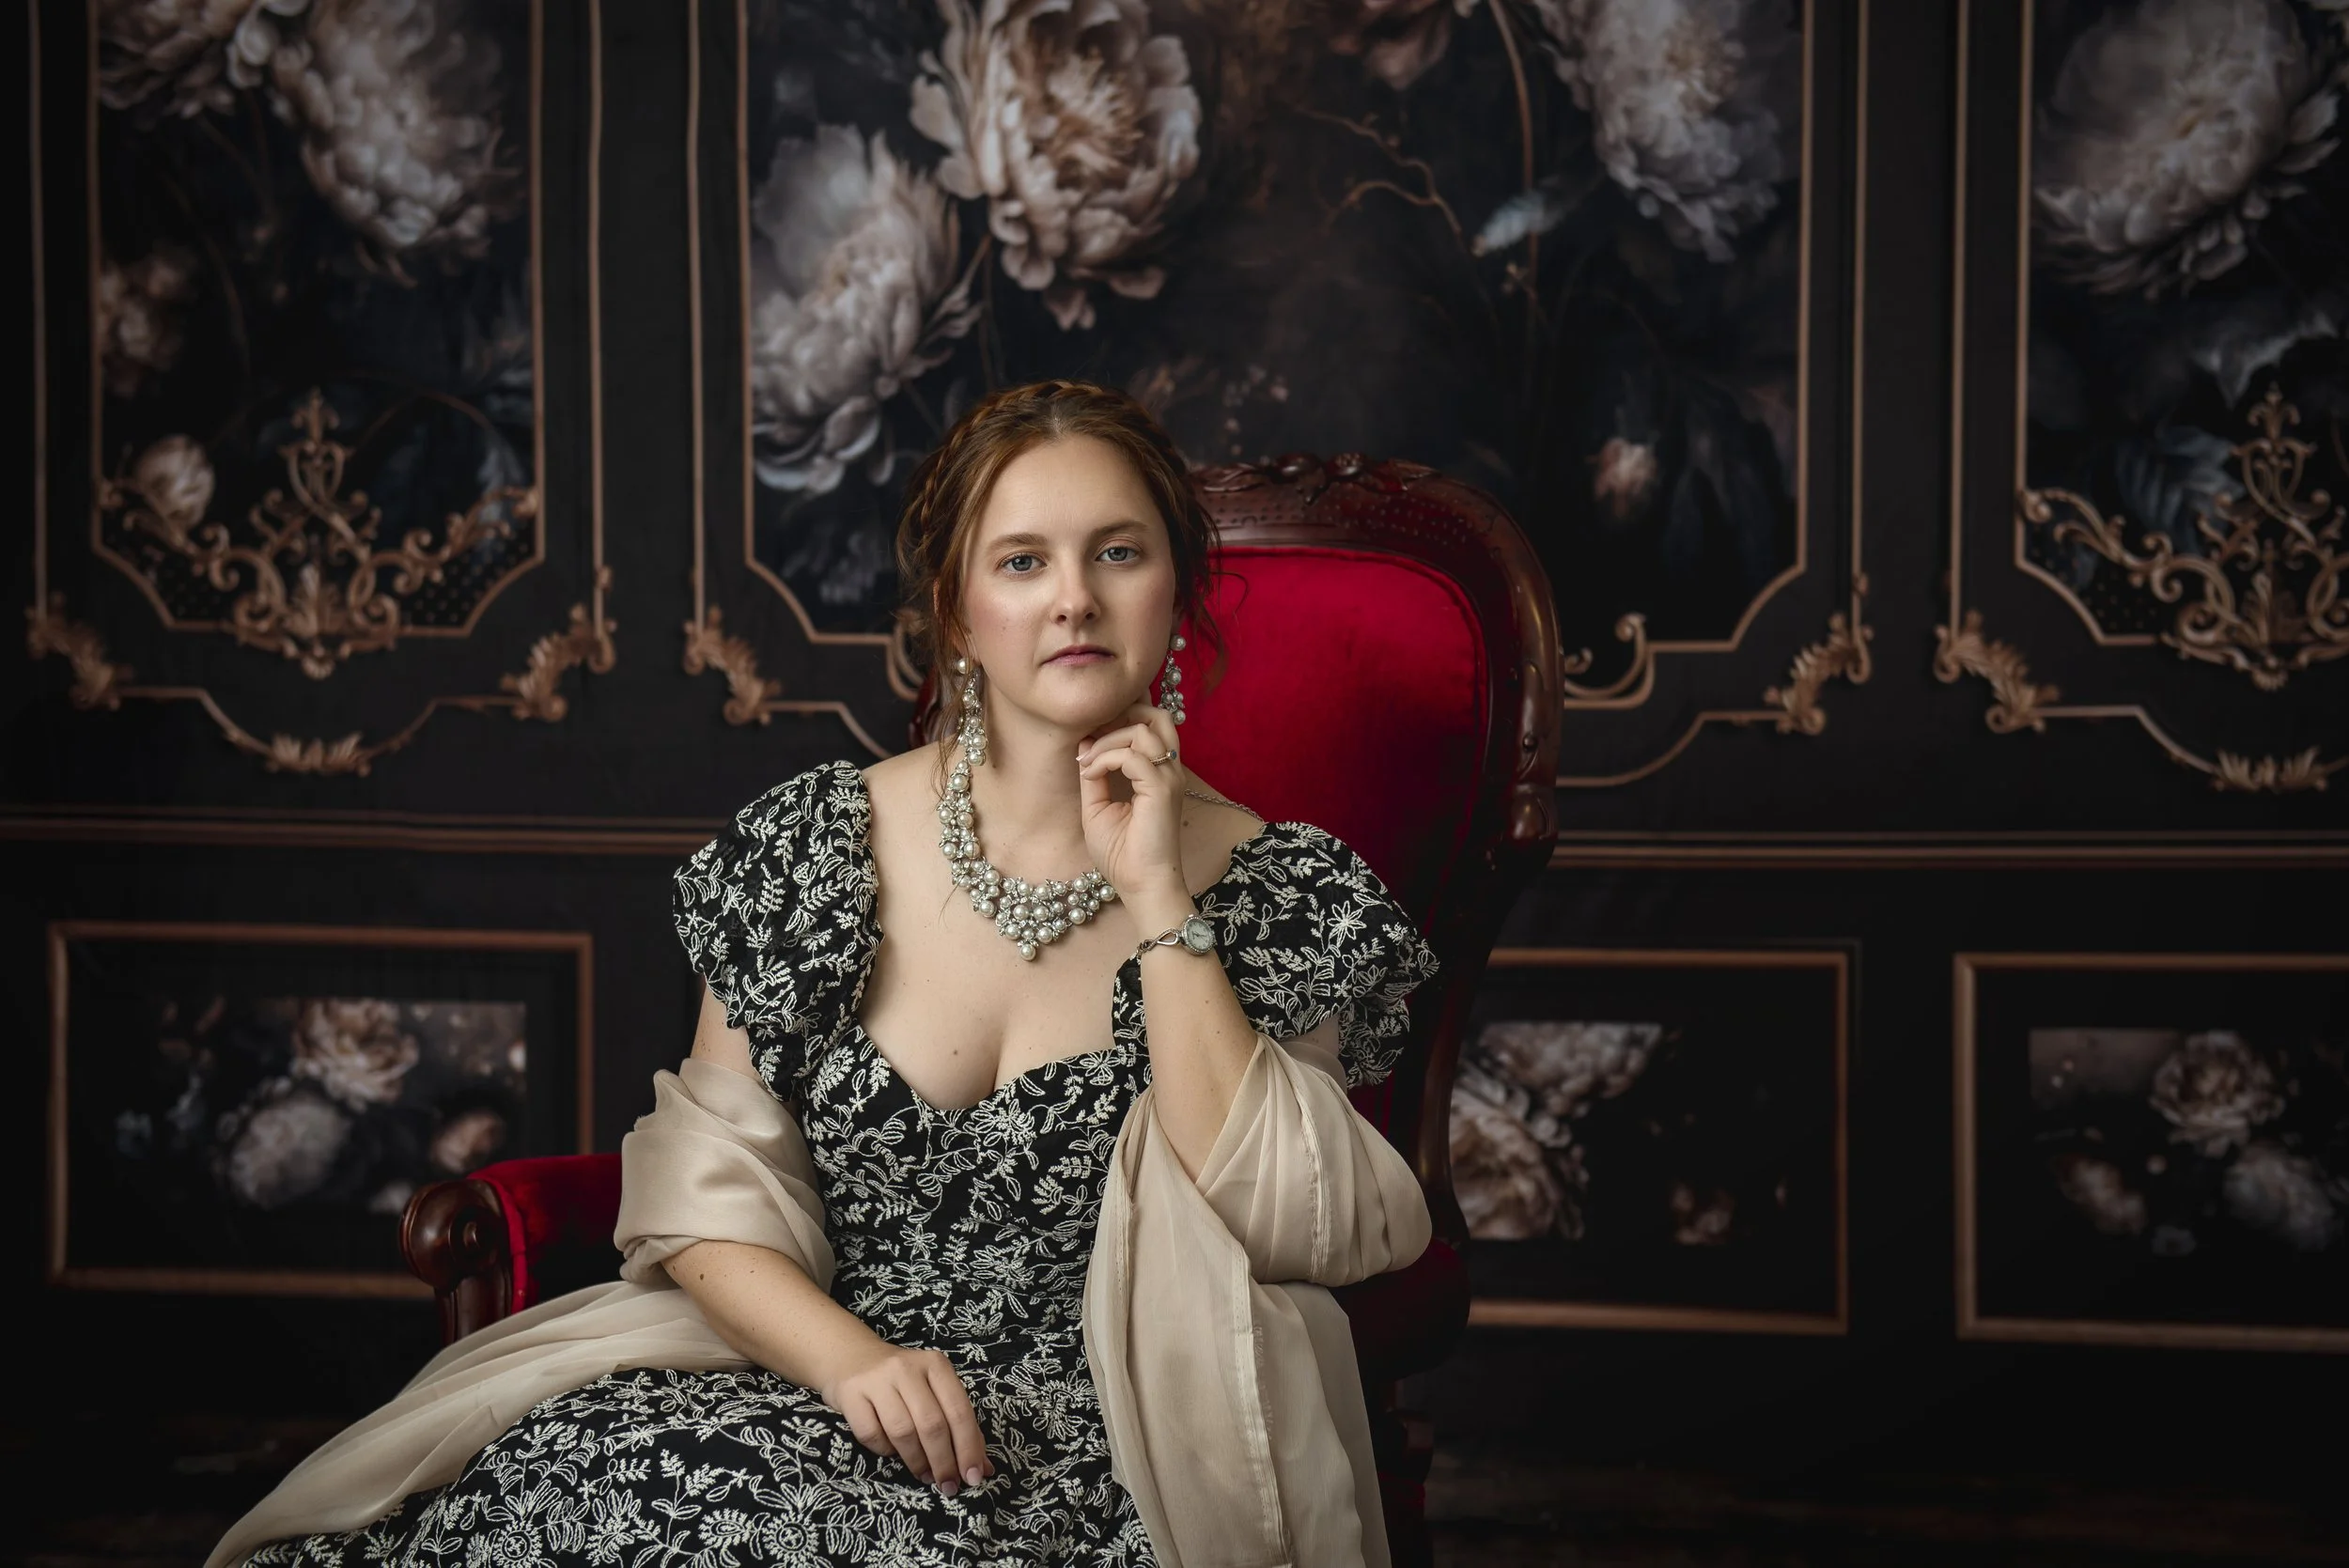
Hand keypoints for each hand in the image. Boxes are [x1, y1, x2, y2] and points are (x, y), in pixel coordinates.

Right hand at [818, 1337, 993, 1493]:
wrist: (850, 1357)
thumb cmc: (902, 1382)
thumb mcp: (934, 1392)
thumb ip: (959, 1426)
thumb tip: (983, 1468)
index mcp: (936, 1365)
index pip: (959, 1411)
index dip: (969, 1448)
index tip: (974, 1477)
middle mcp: (907, 1368)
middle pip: (932, 1424)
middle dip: (944, 1462)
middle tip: (948, 1486)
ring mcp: (876, 1380)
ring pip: (902, 1431)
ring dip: (917, 1462)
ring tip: (925, 1476)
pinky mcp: (850, 1394)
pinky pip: (871, 1435)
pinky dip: (885, 1451)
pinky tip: (892, 1453)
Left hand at [1076, 701, 1187, 909]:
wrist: (1141, 884)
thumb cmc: (1123, 854)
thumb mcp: (1097, 807)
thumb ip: (1094, 774)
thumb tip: (1085, 743)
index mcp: (1158, 772)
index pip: (1148, 724)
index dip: (1116, 721)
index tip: (1089, 741)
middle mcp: (1168, 769)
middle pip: (1156, 715)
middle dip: (1120, 714)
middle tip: (1093, 737)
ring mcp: (1168, 777)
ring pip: (1143, 728)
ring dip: (1107, 740)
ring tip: (1088, 762)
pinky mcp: (1161, 789)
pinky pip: (1131, 756)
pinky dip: (1104, 759)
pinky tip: (1091, 774)